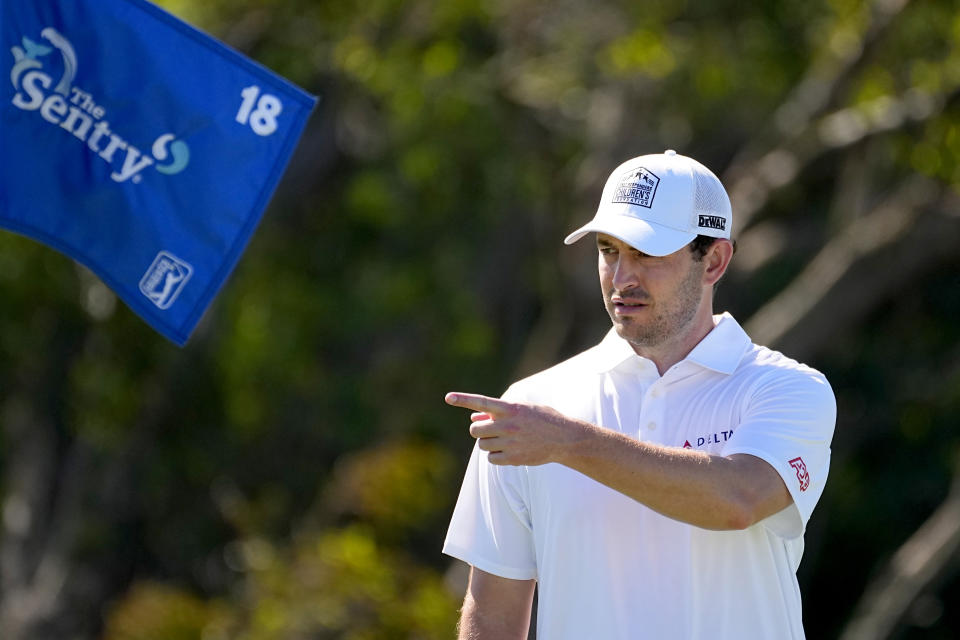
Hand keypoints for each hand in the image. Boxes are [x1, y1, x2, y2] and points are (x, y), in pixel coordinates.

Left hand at [445, 392, 576, 465]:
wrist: (564, 439)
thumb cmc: (542, 420)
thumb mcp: (522, 409)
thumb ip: (497, 412)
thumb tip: (474, 418)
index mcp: (510, 408)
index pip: (481, 402)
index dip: (463, 399)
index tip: (448, 397)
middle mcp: (507, 424)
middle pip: (475, 430)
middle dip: (480, 431)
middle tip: (491, 431)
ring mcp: (509, 442)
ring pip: (482, 445)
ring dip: (488, 443)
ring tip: (505, 441)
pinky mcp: (513, 458)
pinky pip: (491, 459)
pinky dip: (496, 456)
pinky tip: (509, 451)